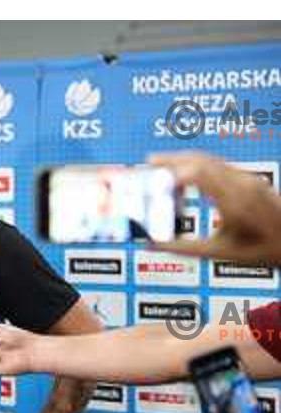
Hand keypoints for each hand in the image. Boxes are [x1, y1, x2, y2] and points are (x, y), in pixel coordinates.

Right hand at [149, 151, 280, 264]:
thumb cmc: (265, 249)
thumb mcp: (219, 253)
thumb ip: (183, 248)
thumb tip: (152, 243)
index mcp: (235, 203)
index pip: (197, 173)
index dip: (172, 172)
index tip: (153, 179)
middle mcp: (242, 185)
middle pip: (200, 160)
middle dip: (171, 159)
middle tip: (149, 163)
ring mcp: (247, 179)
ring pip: (209, 159)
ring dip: (183, 160)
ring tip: (161, 166)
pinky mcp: (249, 178)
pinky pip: (218, 164)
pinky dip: (196, 166)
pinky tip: (185, 176)